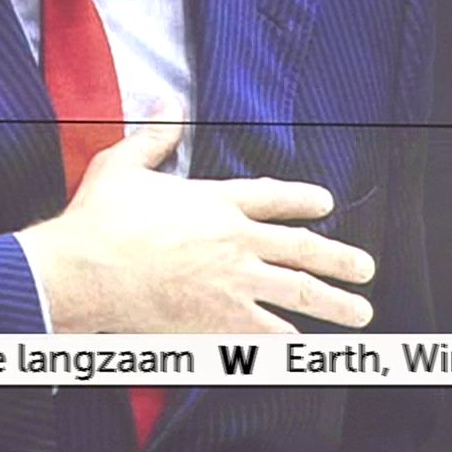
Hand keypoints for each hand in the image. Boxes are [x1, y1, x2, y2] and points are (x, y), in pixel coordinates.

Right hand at [17, 122, 376, 333]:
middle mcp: (236, 241)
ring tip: (361, 313)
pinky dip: (290, 343)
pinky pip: (269, 334)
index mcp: (215, 201)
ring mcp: (235, 283)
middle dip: (340, 258)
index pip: (272, 197)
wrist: (86, 269)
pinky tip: (306, 349)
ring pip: (301, 294)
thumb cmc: (99, 217)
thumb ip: (155, 137)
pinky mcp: (222, 321)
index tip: (325, 203)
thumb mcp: (122, 164)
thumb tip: (170, 102)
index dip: (302, 199)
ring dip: (335, 304)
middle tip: (365, 268)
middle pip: (303, 249)